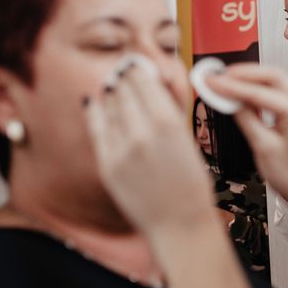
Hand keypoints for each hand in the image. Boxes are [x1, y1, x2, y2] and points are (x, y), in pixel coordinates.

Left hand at [84, 63, 213, 236]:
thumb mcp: (188, 139)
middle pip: (124, 90)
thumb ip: (169, 110)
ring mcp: (120, 149)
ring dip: (111, 92)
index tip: (137, 63)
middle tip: (124, 68)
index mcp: (168, 122)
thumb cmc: (192, 184)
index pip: (144, 81)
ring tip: (113, 83)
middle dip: (124, 77)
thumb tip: (152, 85)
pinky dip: (96, 110)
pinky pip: (97, 128)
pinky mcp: (107, 164)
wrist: (179, 224)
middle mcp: (141, 131)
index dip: (138, 68)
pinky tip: (95, 101)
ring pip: (109, 106)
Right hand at [207, 64, 287, 210]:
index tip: (212, 81)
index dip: (232, 86)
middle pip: (272, 75)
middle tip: (221, 76)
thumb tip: (231, 101)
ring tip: (229, 82)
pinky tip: (245, 95)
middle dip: (245, 73)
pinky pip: (279, 93)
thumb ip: (246, 119)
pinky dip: (261, 90)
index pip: (258, 92)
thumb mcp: (262, 147)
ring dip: (253, 79)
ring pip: (276, 81)